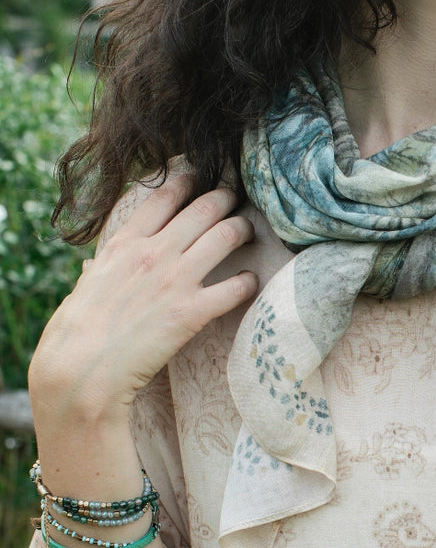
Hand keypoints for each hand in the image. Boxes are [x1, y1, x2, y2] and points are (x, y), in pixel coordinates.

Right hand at [29, 173, 257, 418]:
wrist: (80, 372)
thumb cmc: (72, 336)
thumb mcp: (81, 290)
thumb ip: (95, 273)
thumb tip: (93, 268)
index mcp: (123, 244)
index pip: (163, 195)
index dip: (188, 179)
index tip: (200, 175)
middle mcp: (153, 253)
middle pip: (203, 208)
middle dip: (225, 197)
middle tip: (235, 197)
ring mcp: (175, 280)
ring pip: (225, 235)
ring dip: (242, 229)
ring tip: (249, 231)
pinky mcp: (192, 312)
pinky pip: (235, 287)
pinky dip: (249, 282)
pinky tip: (252, 282)